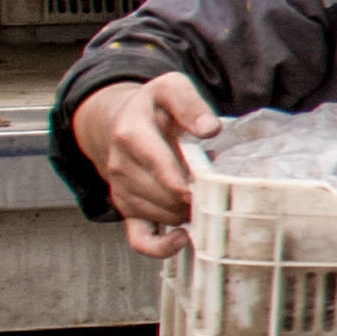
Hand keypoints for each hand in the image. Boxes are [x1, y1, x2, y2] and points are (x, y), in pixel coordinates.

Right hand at [73, 72, 219, 256]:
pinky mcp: (126, 209)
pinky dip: (162, 247)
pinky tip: (183, 236)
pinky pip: (140, 240)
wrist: (119, 120)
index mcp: (131, 136)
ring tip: (205, 197)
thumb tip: (210, 129)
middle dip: (193, 198)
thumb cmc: (153, 107)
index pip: (161, 168)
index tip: (211, 185)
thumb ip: (189, 103)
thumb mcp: (171, 88)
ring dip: (185, 213)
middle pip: (162, 197)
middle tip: (217, 190)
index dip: (188, 184)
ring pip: (158, 217)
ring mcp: (122, 191)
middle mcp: (121, 166)